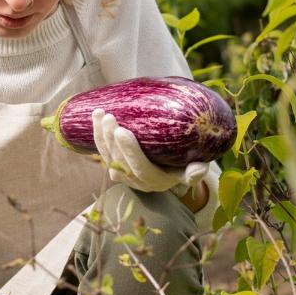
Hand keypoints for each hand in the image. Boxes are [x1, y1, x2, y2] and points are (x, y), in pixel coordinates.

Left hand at [92, 108, 209, 195]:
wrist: (167, 173)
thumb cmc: (182, 167)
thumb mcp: (191, 171)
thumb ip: (195, 172)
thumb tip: (199, 169)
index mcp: (155, 181)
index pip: (139, 168)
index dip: (130, 151)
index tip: (122, 131)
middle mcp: (135, 180)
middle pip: (119, 160)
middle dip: (111, 138)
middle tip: (109, 117)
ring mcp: (122, 174)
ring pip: (107, 154)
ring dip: (100, 134)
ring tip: (99, 113)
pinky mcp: (113, 165)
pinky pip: (102, 150)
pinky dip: (97, 134)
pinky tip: (96, 117)